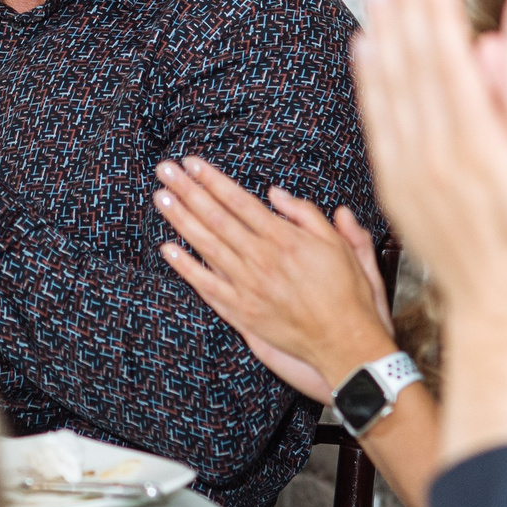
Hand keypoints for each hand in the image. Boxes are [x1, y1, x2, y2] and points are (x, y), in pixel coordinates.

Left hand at [154, 157, 395, 402]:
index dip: (212, 180)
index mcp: (284, 239)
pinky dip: (186, 267)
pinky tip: (167, 250)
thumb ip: (306, 215)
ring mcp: (248, 287)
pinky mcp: (241, 312)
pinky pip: (207, 286)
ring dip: (181, 220)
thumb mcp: (338, 244)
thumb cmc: (346, 292)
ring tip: (160, 198)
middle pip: (216, 218)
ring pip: (207, 246)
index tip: (191, 164)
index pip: (239, 201)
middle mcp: (261, 259)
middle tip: (165, 170)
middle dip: (188, 191)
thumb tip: (275, 193)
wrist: (345, 342)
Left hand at [352, 0, 506, 327]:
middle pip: (412, 62)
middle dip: (403, 2)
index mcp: (477, 149)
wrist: (503, 314)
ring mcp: (409, 171)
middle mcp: (434, 155)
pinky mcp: (397, 185)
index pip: (449, 62)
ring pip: (388, 84)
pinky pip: (377, 118)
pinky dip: (369, 77)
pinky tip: (366, 45)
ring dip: (381, 27)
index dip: (437, 9)